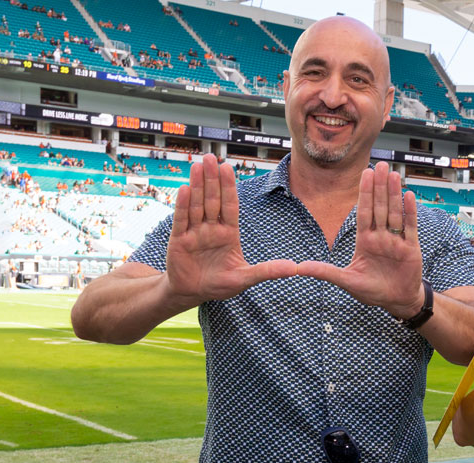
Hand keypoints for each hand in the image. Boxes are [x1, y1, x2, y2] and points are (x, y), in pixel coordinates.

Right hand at [165, 154, 295, 306]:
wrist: (192, 293)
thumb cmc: (219, 284)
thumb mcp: (245, 278)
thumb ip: (267, 271)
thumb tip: (294, 269)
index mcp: (228, 233)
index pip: (230, 205)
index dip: (229, 187)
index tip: (228, 168)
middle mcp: (211, 228)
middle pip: (212, 200)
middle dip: (212, 180)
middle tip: (210, 158)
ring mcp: (194, 232)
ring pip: (196, 205)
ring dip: (197, 186)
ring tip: (197, 165)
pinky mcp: (179, 240)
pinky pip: (182, 220)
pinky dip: (183, 206)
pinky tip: (184, 189)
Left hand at [295, 162, 424, 318]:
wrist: (396, 301)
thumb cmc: (372, 291)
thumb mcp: (346, 281)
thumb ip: (325, 272)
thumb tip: (300, 268)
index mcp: (365, 241)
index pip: (363, 212)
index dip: (364, 193)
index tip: (364, 174)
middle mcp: (381, 237)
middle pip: (379, 207)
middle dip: (379, 187)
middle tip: (380, 165)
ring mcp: (396, 241)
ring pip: (394, 212)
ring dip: (394, 194)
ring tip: (393, 174)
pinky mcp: (411, 247)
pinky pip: (410, 226)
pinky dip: (409, 211)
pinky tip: (408, 195)